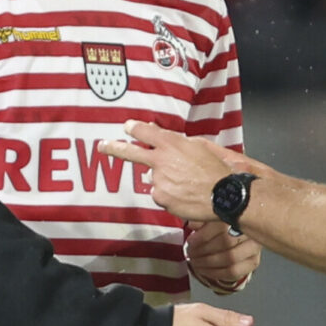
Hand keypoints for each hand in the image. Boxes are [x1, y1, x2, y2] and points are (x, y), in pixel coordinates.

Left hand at [100, 121, 246, 221]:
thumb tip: (161, 137)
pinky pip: (162, 196)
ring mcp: (158, 181)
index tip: (127, 127)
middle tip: (102, 146)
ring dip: (164, 181)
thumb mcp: (199, 147)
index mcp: (170, 144)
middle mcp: (160, 161)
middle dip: (114, 148)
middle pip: (130, 152)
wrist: (224, 194)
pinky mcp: (161, 198)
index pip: (145, 132)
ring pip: (154, 180)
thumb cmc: (215, 170)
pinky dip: (171, 196)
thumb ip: (177, 142)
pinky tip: (186, 196)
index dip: (135, 128)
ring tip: (186, 185)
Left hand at [185, 219, 259, 293]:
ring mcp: (254, 248)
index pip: (222, 225)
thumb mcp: (211, 219)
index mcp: (241, 214)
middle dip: (203, 250)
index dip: (203, 235)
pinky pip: (233, 272)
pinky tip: (204, 270)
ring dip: (208, 262)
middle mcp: (251, 230)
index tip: (190, 242)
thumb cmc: (223, 226)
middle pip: (226, 241)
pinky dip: (215, 273)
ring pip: (230, 258)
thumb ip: (202, 220)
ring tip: (195, 262)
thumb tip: (192, 225)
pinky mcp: (252, 262)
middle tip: (190, 253)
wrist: (239, 237)